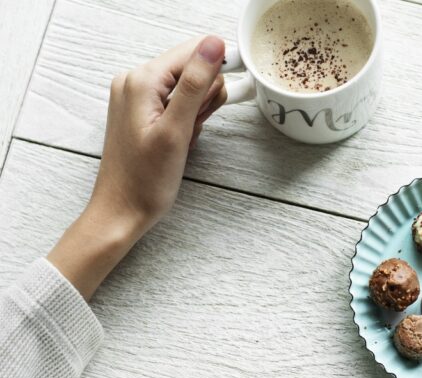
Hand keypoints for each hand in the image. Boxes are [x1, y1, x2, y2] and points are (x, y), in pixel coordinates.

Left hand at [48, 36, 226, 299]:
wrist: (122, 212)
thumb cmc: (145, 181)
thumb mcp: (176, 130)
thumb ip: (196, 84)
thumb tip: (214, 45)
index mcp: (141, 80)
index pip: (194, 51)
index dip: (217, 71)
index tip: (223, 98)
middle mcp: (135, 81)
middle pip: (193, 67)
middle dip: (205, 97)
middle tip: (193, 126)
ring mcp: (137, 95)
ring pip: (189, 85)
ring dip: (197, 110)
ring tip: (185, 136)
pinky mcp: (142, 109)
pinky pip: (178, 100)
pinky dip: (188, 118)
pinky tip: (181, 138)